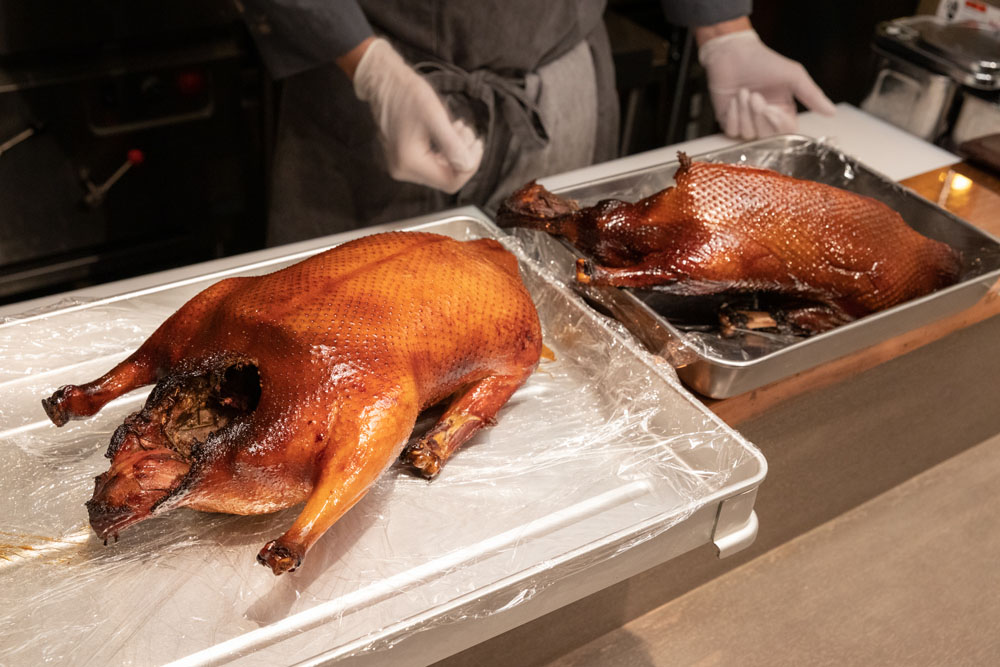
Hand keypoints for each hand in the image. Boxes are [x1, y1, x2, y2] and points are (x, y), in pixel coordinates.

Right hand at [351, 38, 482, 192]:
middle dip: (463, 156)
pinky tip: (450, 131)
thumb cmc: (406, 92)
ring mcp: (402, 166)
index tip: (477, 143)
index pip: (450, 181)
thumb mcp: (434, 115)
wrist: (383, 81)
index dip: (469, 166)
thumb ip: (451, 143)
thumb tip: (468, 165)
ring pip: (441, 171)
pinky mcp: (404, 159)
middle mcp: (403, 170)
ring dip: (456, 152)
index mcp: (409, 162)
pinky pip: (433, 164)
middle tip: (467, 129)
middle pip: (446, 178)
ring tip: (458, 126)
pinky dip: (446, 151)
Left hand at [697, 24, 834, 139]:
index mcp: (784, 112)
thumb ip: (812, 96)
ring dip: (744, 112)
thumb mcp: (793, 76)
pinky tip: (733, 100)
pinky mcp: (730, 122)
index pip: (787, 132)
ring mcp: (748, 122)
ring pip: (749, 134)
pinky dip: (733, 115)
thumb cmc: (765, 62)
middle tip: (755, 96)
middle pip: (767, 137)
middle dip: (759, 116)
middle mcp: (766, 120)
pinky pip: (733, 131)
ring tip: (744, 92)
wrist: (734, 54)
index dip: (777, 124)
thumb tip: (832, 113)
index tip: (770, 108)